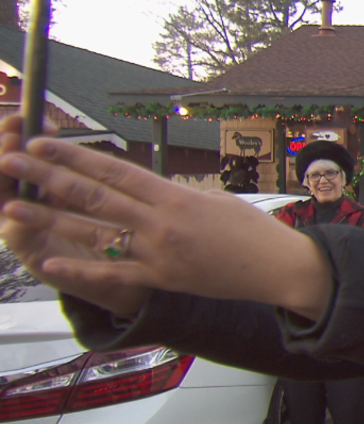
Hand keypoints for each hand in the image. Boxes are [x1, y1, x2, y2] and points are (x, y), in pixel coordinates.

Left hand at [0, 136, 332, 317]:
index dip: (74, 155)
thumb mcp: (213, 199)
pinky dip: (79, 269)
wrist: (277, 267)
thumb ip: (173, 196)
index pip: (114, 170)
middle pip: (94, 196)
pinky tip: (49, 262)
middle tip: (13, 161)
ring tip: (13, 208)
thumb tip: (143, 190)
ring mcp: (158, 254)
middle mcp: (160, 223)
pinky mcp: (161, 280)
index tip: (43, 143)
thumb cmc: (251, 231)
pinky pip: (112, 275)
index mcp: (174, 197)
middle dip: (48, 177)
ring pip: (94, 233)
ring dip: (49, 220)